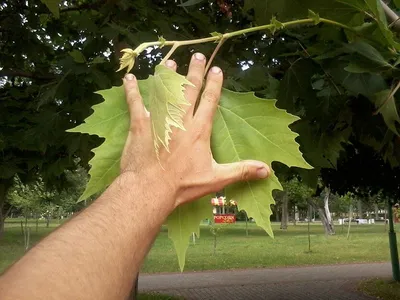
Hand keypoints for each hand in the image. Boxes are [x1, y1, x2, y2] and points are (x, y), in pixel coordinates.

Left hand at [120, 53, 269, 209]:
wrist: (151, 188)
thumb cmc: (183, 184)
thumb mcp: (216, 178)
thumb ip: (241, 171)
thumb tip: (266, 170)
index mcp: (199, 130)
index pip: (210, 101)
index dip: (214, 84)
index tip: (216, 69)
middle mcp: (181, 120)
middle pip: (189, 90)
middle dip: (194, 72)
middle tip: (197, 55)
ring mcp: (159, 120)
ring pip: (165, 92)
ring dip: (168, 77)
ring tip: (170, 62)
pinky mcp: (140, 125)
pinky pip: (135, 103)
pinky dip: (131, 91)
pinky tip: (128, 79)